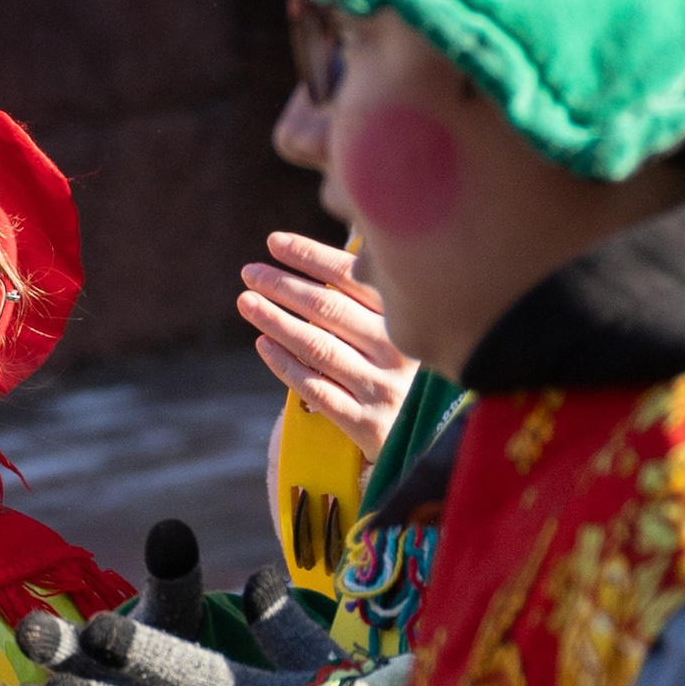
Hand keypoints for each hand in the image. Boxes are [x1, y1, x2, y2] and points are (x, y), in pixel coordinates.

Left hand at [240, 233, 417, 461]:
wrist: (437, 443)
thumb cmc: (409, 377)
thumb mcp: (404, 333)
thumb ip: (370, 301)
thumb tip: (320, 258)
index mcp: (409, 319)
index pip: (352, 277)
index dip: (311, 256)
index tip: (275, 242)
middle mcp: (398, 351)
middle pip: (329, 309)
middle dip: (284, 285)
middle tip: (250, 272)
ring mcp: (381, 388)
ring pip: (317, 346)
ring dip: (276, 321)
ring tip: (247, 302)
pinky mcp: (365, 423)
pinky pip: (315, 388)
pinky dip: (285, 365)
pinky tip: (263, 344)